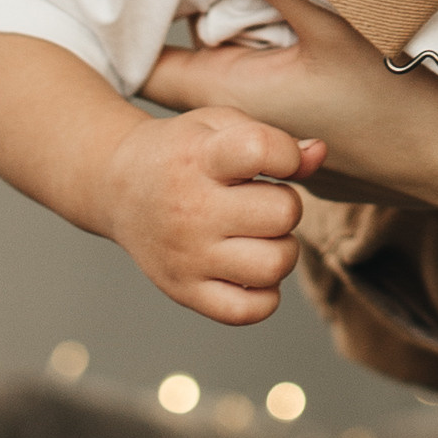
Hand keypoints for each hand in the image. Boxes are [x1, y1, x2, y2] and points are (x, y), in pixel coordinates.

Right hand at [99, 101, 327, 324]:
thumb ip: (276, 138)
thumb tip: (320, 154)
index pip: (262, 150)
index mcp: (199, 158)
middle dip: (285, 205)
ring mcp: (187, 256)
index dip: (287, 153)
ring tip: (259, 235)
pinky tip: (251, 269)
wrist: (118, 187)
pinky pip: (249, 311)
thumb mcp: (220, 125)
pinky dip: (265, 295)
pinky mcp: (184, 291)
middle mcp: (191, 210)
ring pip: (274, 265)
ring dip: (281, 249)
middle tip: (261, 201)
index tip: (275, 158)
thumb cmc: (183, 153)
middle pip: (283, 214)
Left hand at [142, 0, 437, 208]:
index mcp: (232, 101)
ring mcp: (280, 147)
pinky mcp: (314, 151)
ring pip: (237, 85)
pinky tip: (313, 44)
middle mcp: (244, 133)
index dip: (139, 23)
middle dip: (197, 22)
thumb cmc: (403, 95)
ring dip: (243, 44)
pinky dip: (280, 69)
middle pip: (192, 70)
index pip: (146, 68)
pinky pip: (276, 103)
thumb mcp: (331, 18)